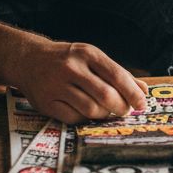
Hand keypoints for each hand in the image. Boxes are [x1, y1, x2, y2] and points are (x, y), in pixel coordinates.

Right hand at [8, 40, 147, 124]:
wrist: (29, 59)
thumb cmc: (69, 60)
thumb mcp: (92, 58)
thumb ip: (118, 73)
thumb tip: (143, 91)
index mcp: (87, 54)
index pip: (117, 75)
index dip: (133, 93)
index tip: (142, 104)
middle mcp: (71, 68)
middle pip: (105, 95)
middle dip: (121, 107)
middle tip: (124, 111)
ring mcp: (56, 85)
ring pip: (91, 109)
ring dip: (104, 115)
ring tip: (104, 111)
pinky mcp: (46, 102)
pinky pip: (74, 118)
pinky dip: (85, 119)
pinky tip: (85, 112)